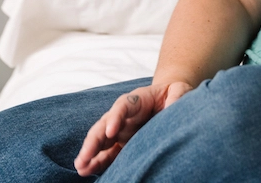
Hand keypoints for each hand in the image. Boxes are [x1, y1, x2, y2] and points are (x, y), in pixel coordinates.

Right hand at [74, 80, 193, 175]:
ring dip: (90, 153)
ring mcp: (121, 130)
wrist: (170, 99)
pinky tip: (87, 170)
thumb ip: (177, 97)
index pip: (122, 106)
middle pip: (104, 125)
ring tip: (80, 168)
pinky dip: (97, 161)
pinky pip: (108, 153)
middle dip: (93, 141)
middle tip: (84, 157)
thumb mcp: (180, 90)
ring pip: (101, 141)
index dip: (116, 118)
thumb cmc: (174, 93)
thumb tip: (172, 107)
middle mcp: (124, 115)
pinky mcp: (123, 142)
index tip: (111, 131)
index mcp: (136, 100)